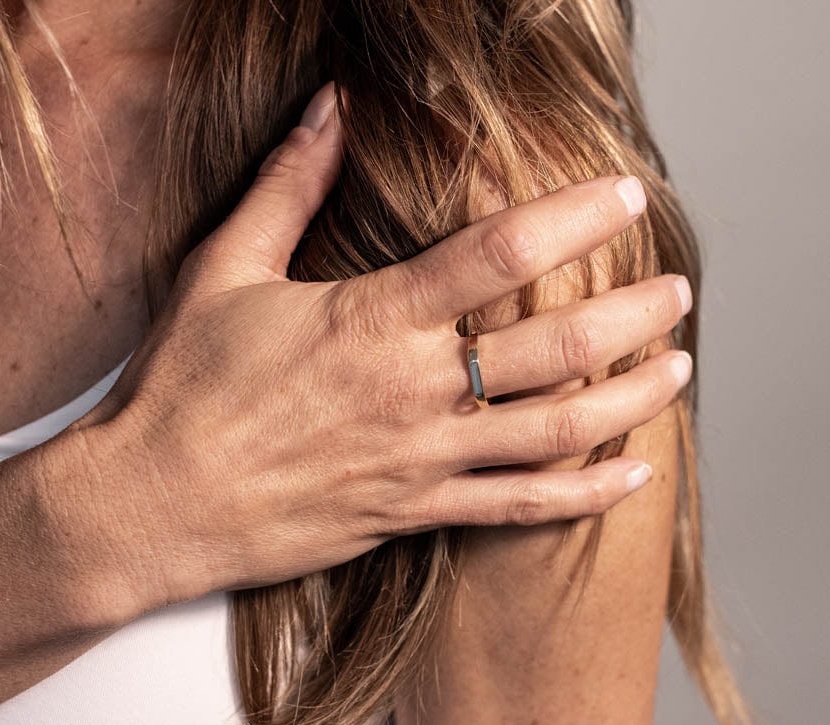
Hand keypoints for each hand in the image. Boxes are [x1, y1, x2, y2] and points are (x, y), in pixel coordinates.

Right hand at [61, 83, 693, 615]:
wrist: (150, 504)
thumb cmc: (182, 388)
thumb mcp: (225, 270)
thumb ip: (289, 186)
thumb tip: (330, 105)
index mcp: (371, 319)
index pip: (496, 253)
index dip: (573, 216)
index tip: (624, 194)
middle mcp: (411, 390)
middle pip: (554, 347)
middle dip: (631, 315)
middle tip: (678, 291)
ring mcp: (419, 459)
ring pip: (554, 431)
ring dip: (630, 399)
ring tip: (679, 369)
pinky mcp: (412, 514)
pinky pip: (517, 510)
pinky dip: (584, 494)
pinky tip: (635, 474)